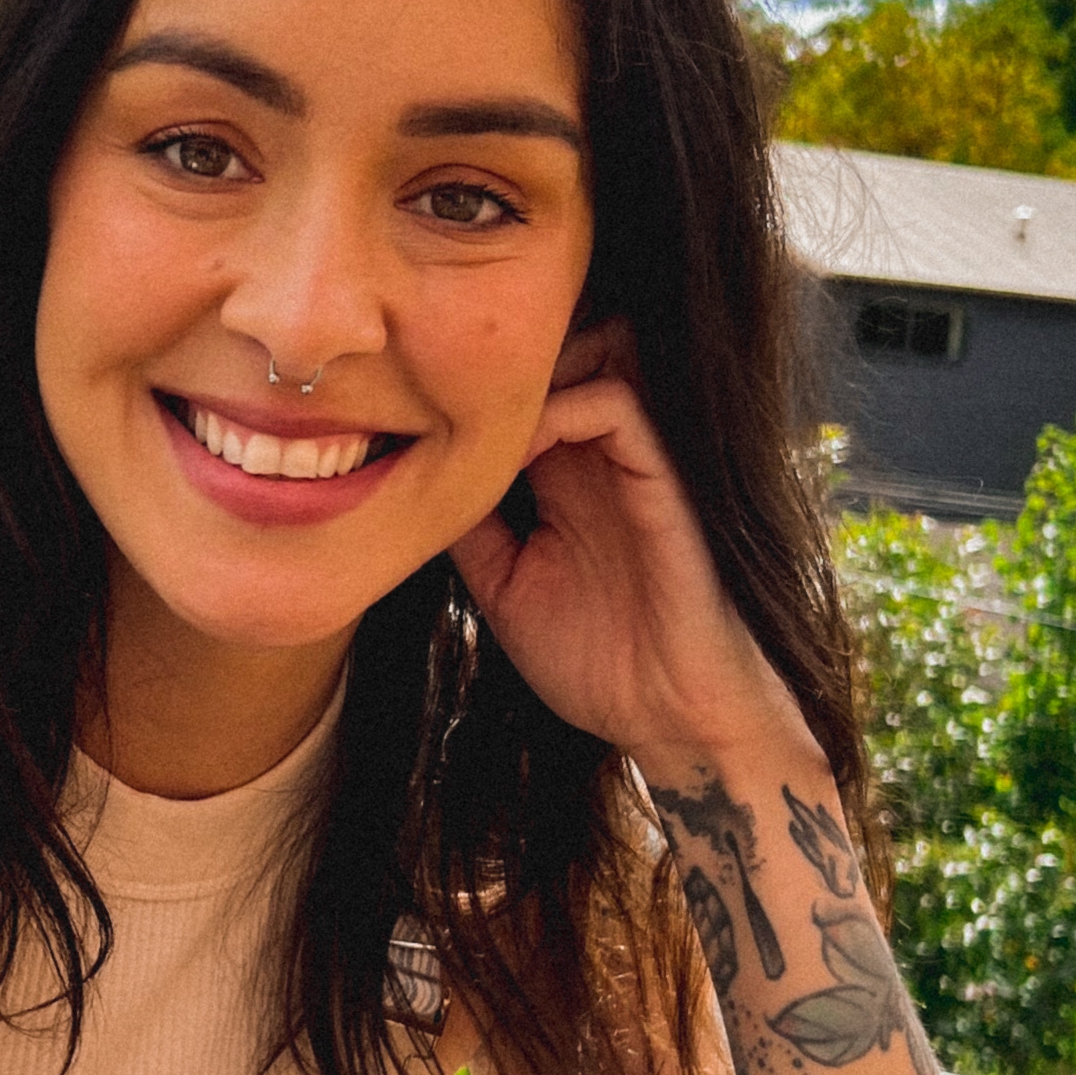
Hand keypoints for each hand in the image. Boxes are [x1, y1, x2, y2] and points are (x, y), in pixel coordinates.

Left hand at [448, 324, 816, 782]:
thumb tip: (408, 484)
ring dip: (529, 372)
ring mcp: (632, 465)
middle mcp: (598, 460)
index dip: (471, 384)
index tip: (407, 402)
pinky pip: (619, 407)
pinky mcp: (662, 482)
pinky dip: (560, 409)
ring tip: (473, 406)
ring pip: (595, 359)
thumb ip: (470, 531)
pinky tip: (513, 444)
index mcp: (564, 480)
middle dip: (498, 356)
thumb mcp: (505, 588)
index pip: (522, 394)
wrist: (668, 718)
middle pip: (559, 356)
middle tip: (434, 380)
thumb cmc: (595, 663)